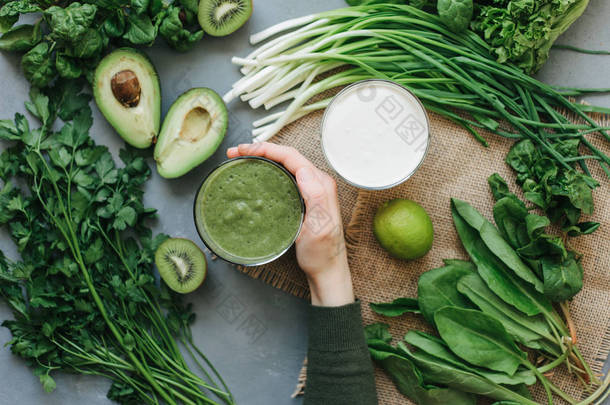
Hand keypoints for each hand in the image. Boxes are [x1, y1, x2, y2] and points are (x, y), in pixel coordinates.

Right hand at [227, 143, 354, 306]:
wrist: (326, 270)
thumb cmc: (322, 253)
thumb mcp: (319, 227)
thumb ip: (316, 197)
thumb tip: (304, 170)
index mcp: (320, 184)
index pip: (291, 156)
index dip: (267, 149)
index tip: (245, 150)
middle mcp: (316, 183)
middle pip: (286, 157)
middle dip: (260, 150)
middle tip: (236, 153)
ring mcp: (309, 190)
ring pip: (284, 165)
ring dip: (262, 158)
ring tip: (241, 159)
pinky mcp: (302, 199)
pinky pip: (283, 177)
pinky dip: (267, 171)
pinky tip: (255, 175)